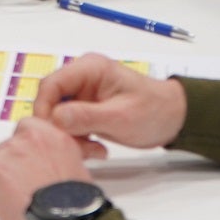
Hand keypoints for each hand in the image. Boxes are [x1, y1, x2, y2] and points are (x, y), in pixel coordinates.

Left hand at [0, 117, 101, 219]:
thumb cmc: (76, 207)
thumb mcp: (75, 171)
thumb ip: (55, 158)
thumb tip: (44, 167)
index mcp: (50, 135)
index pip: (26, 131)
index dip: (27, 154)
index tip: (30, 168)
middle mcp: (25, 138)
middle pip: (6, 150)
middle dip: (12, 170)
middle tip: (25, 192)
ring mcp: (3, 155)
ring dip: (1, 186)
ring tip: (19, 206)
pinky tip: (8, 214)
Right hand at [34, 52, 189, 150]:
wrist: (174, 119)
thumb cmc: (154, 111)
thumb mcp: (121, 117)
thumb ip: (86, 116)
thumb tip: (54, 117)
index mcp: (89, 69)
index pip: (51, 84)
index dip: (44, 108)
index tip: (50, 133)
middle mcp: (81, 78)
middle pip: (51, 102)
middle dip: (60, 128)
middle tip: (78, 148)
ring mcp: (83, 94)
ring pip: (57, 116)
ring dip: (70, 137)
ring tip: (93, 150)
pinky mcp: (85, 110)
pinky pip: (68, 125)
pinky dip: (77, 140)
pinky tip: (96, 149)